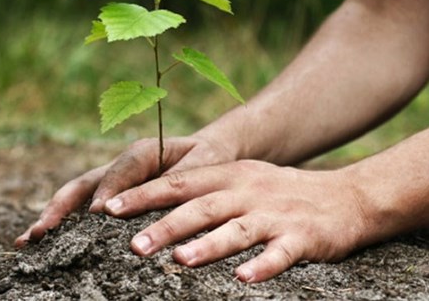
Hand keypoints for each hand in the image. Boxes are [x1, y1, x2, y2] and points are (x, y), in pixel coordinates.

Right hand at [14, 135, 235, 246]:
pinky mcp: (111, 194)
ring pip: (76, 196)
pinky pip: (83, 207)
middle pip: (83, 184)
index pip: (121, 171)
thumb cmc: (207, 159)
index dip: (108, 191)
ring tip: (27, 241)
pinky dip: (64, 224)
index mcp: (143, 152)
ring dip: (52, 217)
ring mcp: (111, 181)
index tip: (97, 215)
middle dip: (60, 208)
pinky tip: (44, 243)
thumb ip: (183, 178)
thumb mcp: (204, 164)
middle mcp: (120, 166)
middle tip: (40, 232)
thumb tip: (162, 202)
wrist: (207, 152)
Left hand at [104, 160, 368, 281]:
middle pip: (201, 207)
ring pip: (237, 229)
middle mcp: (248, 191)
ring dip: (208, 245)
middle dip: (166, 225)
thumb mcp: (241, 181)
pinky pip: (280, 253)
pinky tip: (243, 280)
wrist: (347, 196)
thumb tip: (153, 209)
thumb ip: (203, 192)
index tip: (109, 208)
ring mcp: (275, 214)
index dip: (143, 195)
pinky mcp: (303, 237)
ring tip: (180, 261)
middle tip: (134, 245)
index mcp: (229, 176)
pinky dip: (262, 266)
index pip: (179, 183)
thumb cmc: (280, 193)